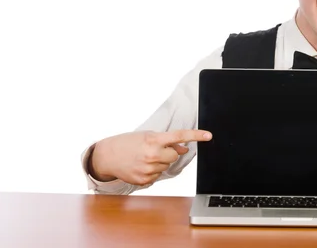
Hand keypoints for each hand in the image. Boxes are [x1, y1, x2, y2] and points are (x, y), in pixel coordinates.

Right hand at [89, 129, 211, 185]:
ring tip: (144, 158)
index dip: (196, 135)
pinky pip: (158, 175)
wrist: (107, 156)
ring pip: (167, 166)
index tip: (208, 135)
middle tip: (154, 150)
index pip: (179, 136)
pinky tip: (141, 166)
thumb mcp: (147, 136)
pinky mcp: (145, 180)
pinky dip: (153, 171)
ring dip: (160, 162)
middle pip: (175, 155)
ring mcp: (149, 169)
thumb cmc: (127, 143)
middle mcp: (153, 155)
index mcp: (154, 140)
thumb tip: (185, 148)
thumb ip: (168, 142)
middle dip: (168, 152)